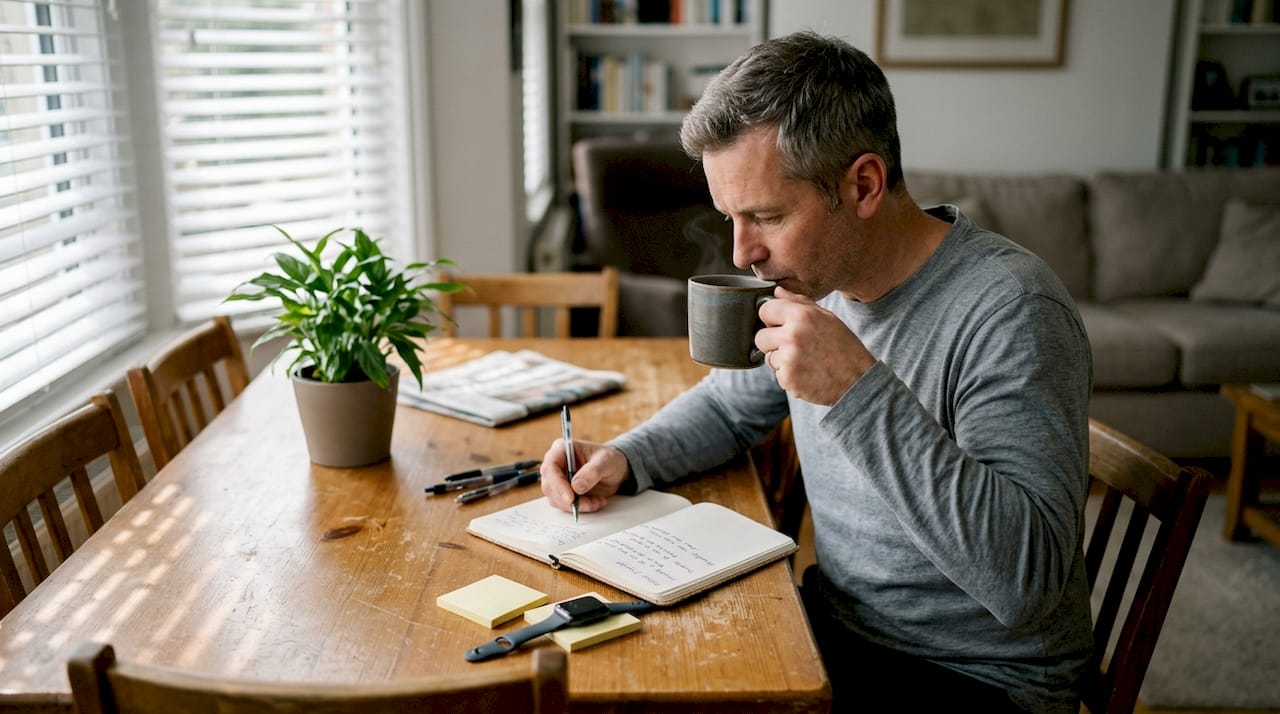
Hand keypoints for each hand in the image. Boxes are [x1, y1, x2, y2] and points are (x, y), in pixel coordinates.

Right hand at [540, 439, 629, 513]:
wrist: (615, 470)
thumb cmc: (609, 459)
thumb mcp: (606, 461)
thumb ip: (592, 472)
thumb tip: (576, 487)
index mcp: (562, 449)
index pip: (550, 467)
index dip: (557, 484)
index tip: (570, 497)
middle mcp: (556, 464)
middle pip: (549, 486)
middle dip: (568, 499)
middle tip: (588, 504)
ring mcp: (558, 480)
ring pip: (555, 499)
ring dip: (576, 505)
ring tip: (596, 502)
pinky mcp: (563, 492)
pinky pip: (564, 505)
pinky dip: (580, 508)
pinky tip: (595, 502)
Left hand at [755, 286, 876, 404]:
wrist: (858, 381)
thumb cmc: (844, 347)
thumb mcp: (827, 318)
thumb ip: (799, 302)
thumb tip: (777, 291)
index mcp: (802, 316)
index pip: (765, 310)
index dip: (772, 318)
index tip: (780, 324)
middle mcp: (792, 335)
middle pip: (760, 336)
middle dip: (773, 342)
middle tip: (794, 346)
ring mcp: (788, 359)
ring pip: (768, 357)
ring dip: (780, 360)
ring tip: (804, 360)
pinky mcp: (787, 379)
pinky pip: (777, 374)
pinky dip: (788, 375)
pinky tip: (806, 373)